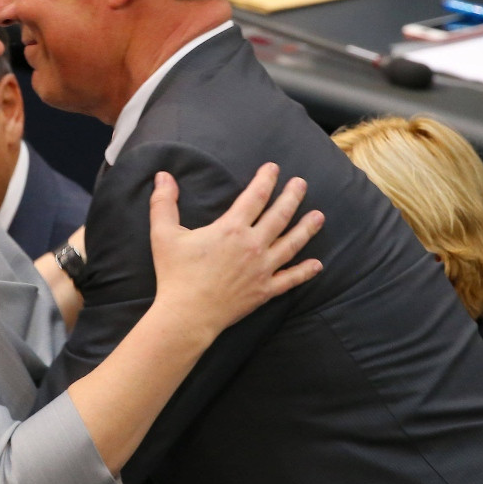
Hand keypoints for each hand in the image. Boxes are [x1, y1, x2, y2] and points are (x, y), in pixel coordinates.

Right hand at [148, 163, 322, 339]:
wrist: (187, 315)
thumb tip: (163, 175)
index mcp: (231, 229)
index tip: (274, 168)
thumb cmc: (175, 274)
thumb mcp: (163, 234)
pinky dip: (305, 272)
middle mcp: (253, 246)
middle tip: (302, 184)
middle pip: (279, 216)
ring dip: (306, 228)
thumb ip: (163, 202)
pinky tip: (317, 265)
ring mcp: (262, 269)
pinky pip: (290, 279)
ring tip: (319, 216)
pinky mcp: (264, 291)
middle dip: (292, 197)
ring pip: (291, 244)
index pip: (255, 197)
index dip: (266, 180)